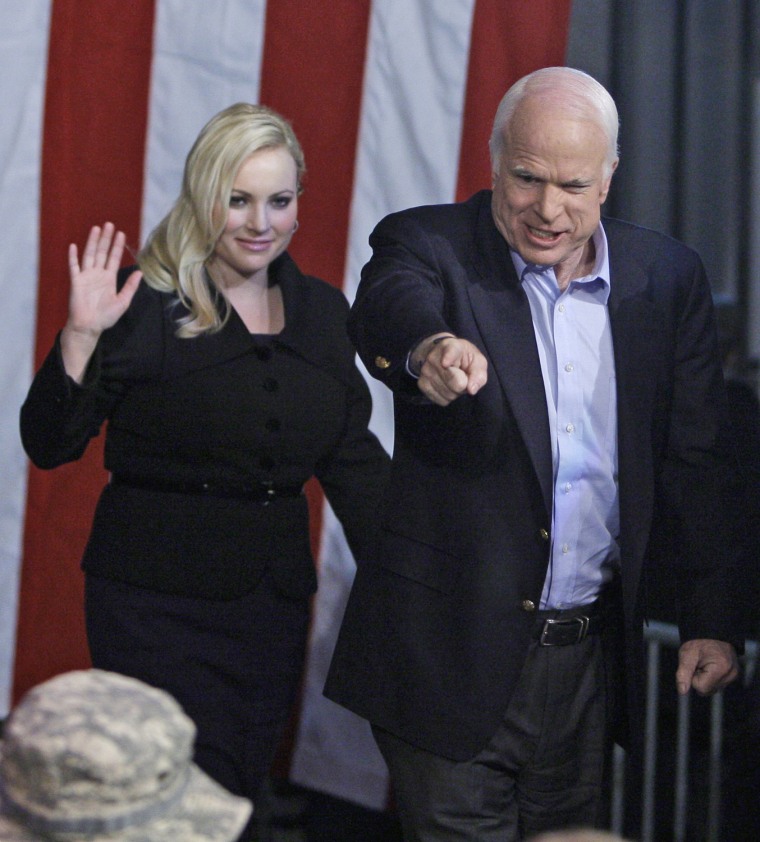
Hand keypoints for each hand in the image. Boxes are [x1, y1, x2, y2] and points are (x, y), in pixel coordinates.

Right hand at [61, 223, 141, 381]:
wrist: (90, 326)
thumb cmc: (106, 316)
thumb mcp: (123, 301)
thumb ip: (131, 286)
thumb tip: (140, 272)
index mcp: (109, 278)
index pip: (113, 258)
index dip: (117, 246)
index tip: (121, 233)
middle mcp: (97, 274)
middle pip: (102, 252)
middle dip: (106, 238)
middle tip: (109, 224)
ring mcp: (86, 277)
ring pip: (89, 255)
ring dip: (92, 242)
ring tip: (96, 228)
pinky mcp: (76, 282)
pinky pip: (74, 267)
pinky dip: (73, 257)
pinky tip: (73, 246)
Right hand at [412, 334, 487, 405]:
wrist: (442, 356)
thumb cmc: (463, 358)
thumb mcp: (477, 361)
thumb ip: (479, 374)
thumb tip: (471, 390)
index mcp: (451, 346)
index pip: (449, 353)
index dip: (448, 358)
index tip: (445, 363)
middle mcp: (434, 358)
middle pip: (456, 383)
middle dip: (464, 384)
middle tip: (462, 376)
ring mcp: (426, 371)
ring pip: (449, 394)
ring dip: (456, 392)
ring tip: (454, 380)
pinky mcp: (422, 384)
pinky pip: (442, 400)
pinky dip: (447, 397)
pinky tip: (446, 385)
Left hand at [676, 638, 738, 695]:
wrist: (711, 632)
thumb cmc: (698, 642)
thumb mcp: (686, 655)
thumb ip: (683, 674)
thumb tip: (682, 692)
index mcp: (721, 668)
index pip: (701, 688)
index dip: (693, 677)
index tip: (694, 665)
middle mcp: (731, 674)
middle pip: (707, 690)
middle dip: (699, 679)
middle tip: (699, 663)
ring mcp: (734, 675)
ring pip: (712, 688)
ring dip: (705, 678)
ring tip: (705, 663)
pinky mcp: (733, 675)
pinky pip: (717, 684)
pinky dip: (711, 677)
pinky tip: (710, 665)